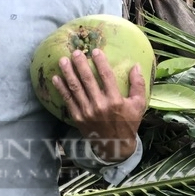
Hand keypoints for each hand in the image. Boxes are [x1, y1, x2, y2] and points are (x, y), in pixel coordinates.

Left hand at [53, 48, 146, 162]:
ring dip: (68, 73)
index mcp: (115, 100)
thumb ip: (138, 85)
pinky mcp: (78, 117)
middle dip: (80, 64)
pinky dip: (61, 88)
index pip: (106, 76)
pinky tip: (56, 78)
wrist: (115, 145)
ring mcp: (87, 111)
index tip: (95, 50)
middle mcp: (100, 105)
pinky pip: (67, 100)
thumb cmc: (128, 122)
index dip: (100, 62)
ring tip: (62, 60)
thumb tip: (136, 65)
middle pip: (87, 80)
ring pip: (75, 88)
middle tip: (75, 52)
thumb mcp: (138, 105)